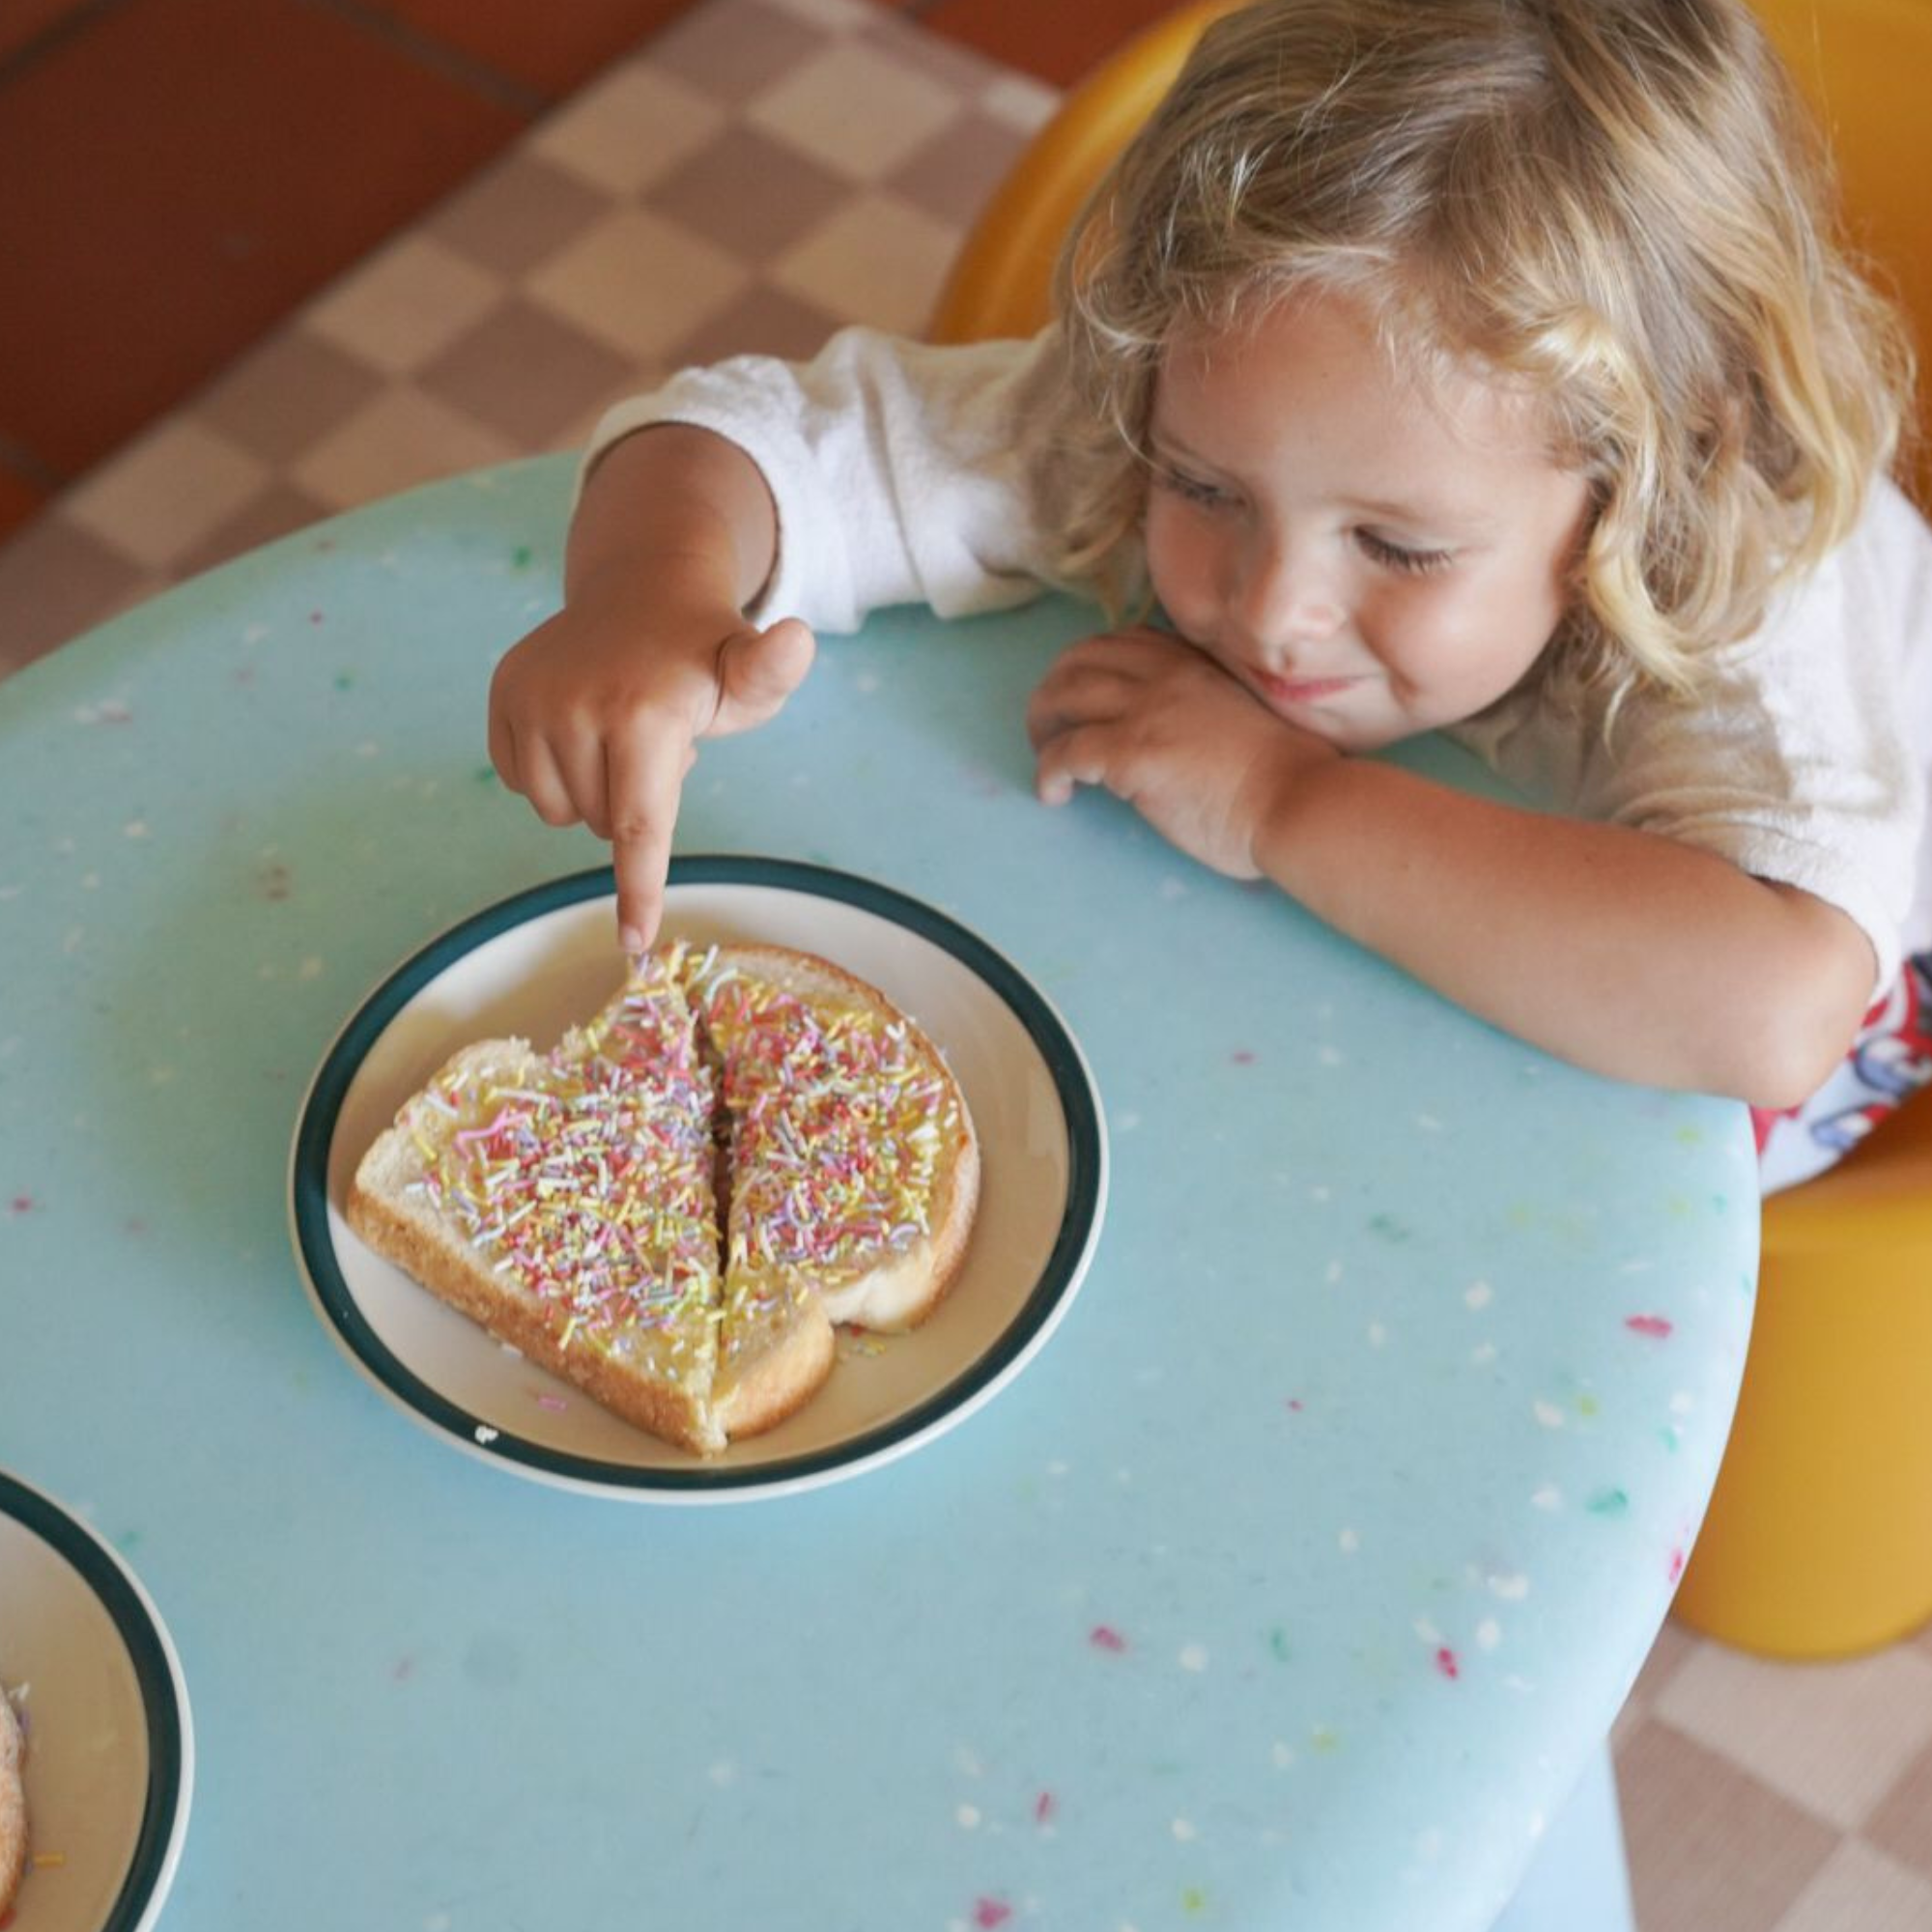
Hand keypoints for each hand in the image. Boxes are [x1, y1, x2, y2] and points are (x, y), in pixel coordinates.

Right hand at [489, 583, 814, 949]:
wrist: (641, 590)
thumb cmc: (706, 655)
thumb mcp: (749, 671)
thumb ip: (774, 672)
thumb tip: (798, 638)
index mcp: (643, 713)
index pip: (641, 824)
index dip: (639, 890)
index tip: (634, 943)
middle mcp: (576, 705)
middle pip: (600, 824)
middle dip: (631, 803)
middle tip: (656, 745)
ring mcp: (531, 699)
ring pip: (555, 811)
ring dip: (591, 792)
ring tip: (620, 734)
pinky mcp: (503, 696)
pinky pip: (520, 782)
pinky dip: (552, 773)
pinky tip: (580, 728)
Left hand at [1025, 625, 1334, 877]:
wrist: (1299, 801)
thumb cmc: (1287, 775)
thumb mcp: (1242, 715)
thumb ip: (1202, 708)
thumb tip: (1170, 733)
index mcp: (1193, 665)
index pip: (1123, 641)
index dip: (1090, 664)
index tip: (1083, 696)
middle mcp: (1164, 677)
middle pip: (1079, 661)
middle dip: (1053, 691)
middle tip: (1048, 729)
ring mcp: (1145, 712)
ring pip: (1062, 697)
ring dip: (1042, 727)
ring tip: (1045, 760)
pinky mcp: (1132, 754)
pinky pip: (1066, 753)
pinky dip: (1048, 772)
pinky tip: (1054, 795)